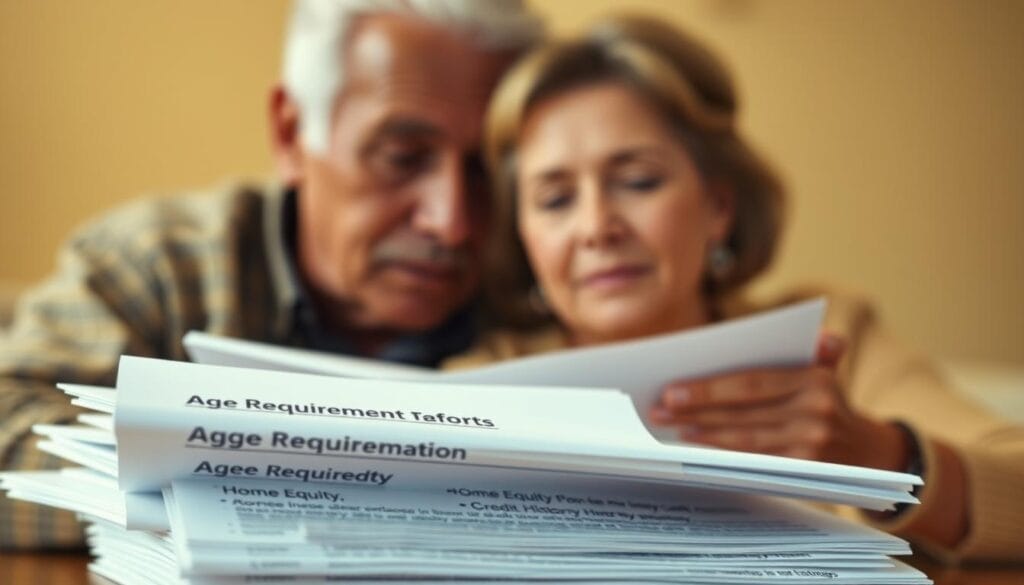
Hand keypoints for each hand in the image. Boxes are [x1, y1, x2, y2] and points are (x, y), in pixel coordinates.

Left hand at [650, 333, 908, 469]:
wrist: (871, 454)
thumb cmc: (830, 403)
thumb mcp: (828, 371)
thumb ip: (816, 350)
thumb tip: (823, 334)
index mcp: (815, 378)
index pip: (751, 382)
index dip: (709, 387)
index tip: (672, 388)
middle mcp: (816, 410)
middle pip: (742, 410)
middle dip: (696, 410)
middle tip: (660, 409)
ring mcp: (812, 443)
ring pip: (745, 439)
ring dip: (703, 434)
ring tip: (671, 428)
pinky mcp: (806, 469)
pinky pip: (756, 460)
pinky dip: (724, 454)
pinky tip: (699, 447)